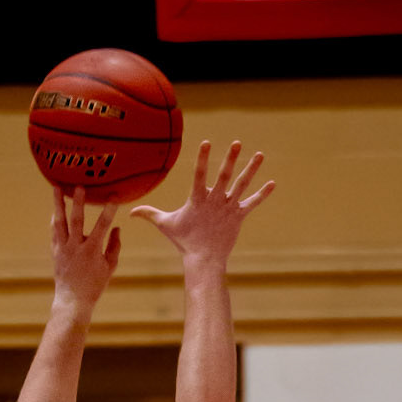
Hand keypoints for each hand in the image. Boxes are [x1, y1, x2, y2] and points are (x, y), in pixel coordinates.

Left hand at [49, 187, 120, 312]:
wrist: (73, 300)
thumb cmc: (94, 285)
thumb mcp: (109, 267)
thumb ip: (114, 246)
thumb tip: (116, 227)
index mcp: (91, 250)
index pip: (102, 226)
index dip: (108, 211)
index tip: (113, 197)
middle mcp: (76, 247)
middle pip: (77, 220)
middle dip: (78, 202)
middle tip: (79, 185)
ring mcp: (63, 248)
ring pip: (60, 221)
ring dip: (58, 203)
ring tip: (56, 187)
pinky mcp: (55, 250)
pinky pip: (54, 231)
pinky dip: (55, 219)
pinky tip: (56, 208)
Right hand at [131, 140, 274, 270]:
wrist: (204, 260)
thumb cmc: (184, 241)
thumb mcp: (166, 225)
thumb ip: (149, 214)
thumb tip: (129, 213)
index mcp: (198, 199)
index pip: (199, 175)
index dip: (202, 158)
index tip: (205, 142)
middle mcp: (215, 201)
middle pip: (224, 176)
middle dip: (230, 159)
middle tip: (236, 142)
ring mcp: (228, 208)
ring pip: (241, 185)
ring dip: (251, 169)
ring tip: (260, 154)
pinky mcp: (238, 216)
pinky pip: (252, 203)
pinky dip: (263, 194)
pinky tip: (272, 183)